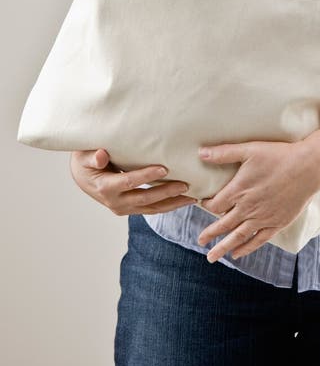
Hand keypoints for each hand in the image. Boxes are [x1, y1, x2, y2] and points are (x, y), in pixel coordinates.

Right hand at [69, 148, 196, 215]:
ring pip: (151, 208)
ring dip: (172, 204)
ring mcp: (123, 208)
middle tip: (186, 185)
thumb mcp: (84, 156)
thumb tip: (101, 156)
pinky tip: (183, 201)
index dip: (147, 176)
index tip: (164, 169)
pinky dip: (168, 206)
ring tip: (192, 198)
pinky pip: (151, 209)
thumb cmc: (86, 161)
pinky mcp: (130, 209)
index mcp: (105, 187)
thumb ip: (92, 156)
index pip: (129, 182)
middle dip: (166, 192)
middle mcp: (115, 201)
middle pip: (145, 198)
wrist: (82, 176)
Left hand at [197, 140, 319, 261]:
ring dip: (223, 247)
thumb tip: (201, 153)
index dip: (207, 205)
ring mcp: (263, 218)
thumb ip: (224, 153)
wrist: (308, 168)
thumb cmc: (279, 155)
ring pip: (238, 236)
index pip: (215, 205)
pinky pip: (258, 240)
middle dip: (210, 233)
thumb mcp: (249, 149)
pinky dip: (246, 248)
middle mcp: (248, 208)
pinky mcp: (277, 223)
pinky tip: (237, 254)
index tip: (203, 204)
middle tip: (200, 241)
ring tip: (212, 257)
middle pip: (223, 224)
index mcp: (239, 190)